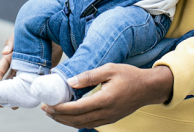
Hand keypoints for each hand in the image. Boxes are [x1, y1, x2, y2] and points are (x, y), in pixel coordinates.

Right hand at [0, 34, 63, 108]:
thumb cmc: (32, 31)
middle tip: (0, 103)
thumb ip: (11, 43)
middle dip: (4, 92)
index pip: (0, 70)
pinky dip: (30, 91)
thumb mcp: (19, 35)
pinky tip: (29, 100)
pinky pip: (33, 83)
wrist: (53, 34)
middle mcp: (18, 65)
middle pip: (8, 81)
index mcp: (11, 57)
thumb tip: (4, 52)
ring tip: (13, 105)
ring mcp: (29, 70)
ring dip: (16, 94)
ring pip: (20, 85)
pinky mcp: (40, 72)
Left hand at [42, 64, 172, 128]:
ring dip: (65, 121)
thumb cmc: (130, 76)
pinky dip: (76, 122)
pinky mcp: (110, 120)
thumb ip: (89, 76)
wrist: (148, 88)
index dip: (61, 108)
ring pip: (82, 125)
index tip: (48, 104)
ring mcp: (108, 119)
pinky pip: (89, 124)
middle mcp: (106, 113)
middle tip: (45, 110)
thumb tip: (70, 82)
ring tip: (53, 114)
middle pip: (76, 120)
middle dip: (58, 116)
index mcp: (105, 100)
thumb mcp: (110, 69)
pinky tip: (69, 116)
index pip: (77, 108)